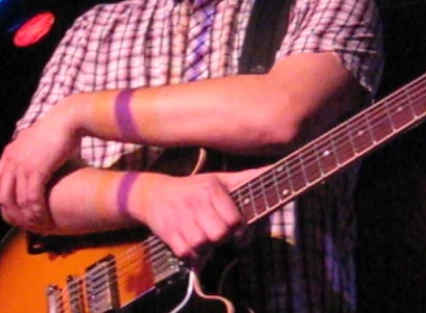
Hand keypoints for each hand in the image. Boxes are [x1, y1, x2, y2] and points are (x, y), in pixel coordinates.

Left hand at [0, 95, 83, 231]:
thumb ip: (31, 150)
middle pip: (2, 193)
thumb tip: (37, 158)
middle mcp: (12, 159)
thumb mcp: (38, 138)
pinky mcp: (37, 170)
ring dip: (25, 214)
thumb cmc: (60, 126)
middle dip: (11, 209)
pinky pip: (32, 196)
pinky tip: (43, 216)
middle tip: (22, 220)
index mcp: (10, 152)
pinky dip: (36, 209)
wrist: (69, 118)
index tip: (13, 206)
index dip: (1, 196)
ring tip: (35, 223)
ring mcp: (23, 165)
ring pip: (17, 198)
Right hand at [132, 168, 264, 262]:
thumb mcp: (219, 179)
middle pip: (219, 235)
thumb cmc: (194, 188)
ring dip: (206, 246)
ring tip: (204, 235)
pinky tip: (191, 241)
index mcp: (211, 188)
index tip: (236, 227)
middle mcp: (196, 203)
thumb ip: (246, 177)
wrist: (153, 193)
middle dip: (222, 237)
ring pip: (203, 246)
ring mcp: (180, 219)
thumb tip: (272, 170)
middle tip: (217, 230)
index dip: (239, 228)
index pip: (233, 220)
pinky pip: (187, 254)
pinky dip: (192, 253)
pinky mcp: (168, 234)